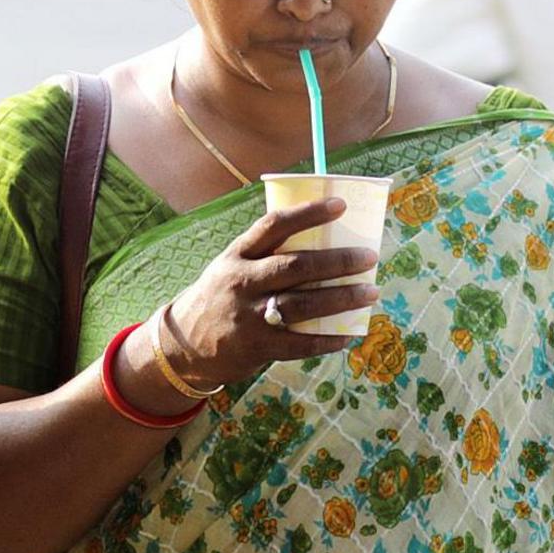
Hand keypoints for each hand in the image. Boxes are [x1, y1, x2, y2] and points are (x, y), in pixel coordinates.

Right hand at [157, 200, 382, 388]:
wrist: (183, 344)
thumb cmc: (220, 298)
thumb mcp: (230, 267)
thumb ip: (265, 256)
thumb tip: (323, 244)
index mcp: (239, 255)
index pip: (274, 225)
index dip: (309, 213)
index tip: (341, 205)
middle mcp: (244, 281)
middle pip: (297, 266)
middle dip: (338, 261)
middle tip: (368, 257)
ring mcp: (250, 315)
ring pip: (304, 304)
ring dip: (342, 298)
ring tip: (370, 293)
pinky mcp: (257, 346)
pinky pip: (299, 343)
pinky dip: (326, 339)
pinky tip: (347, 335)